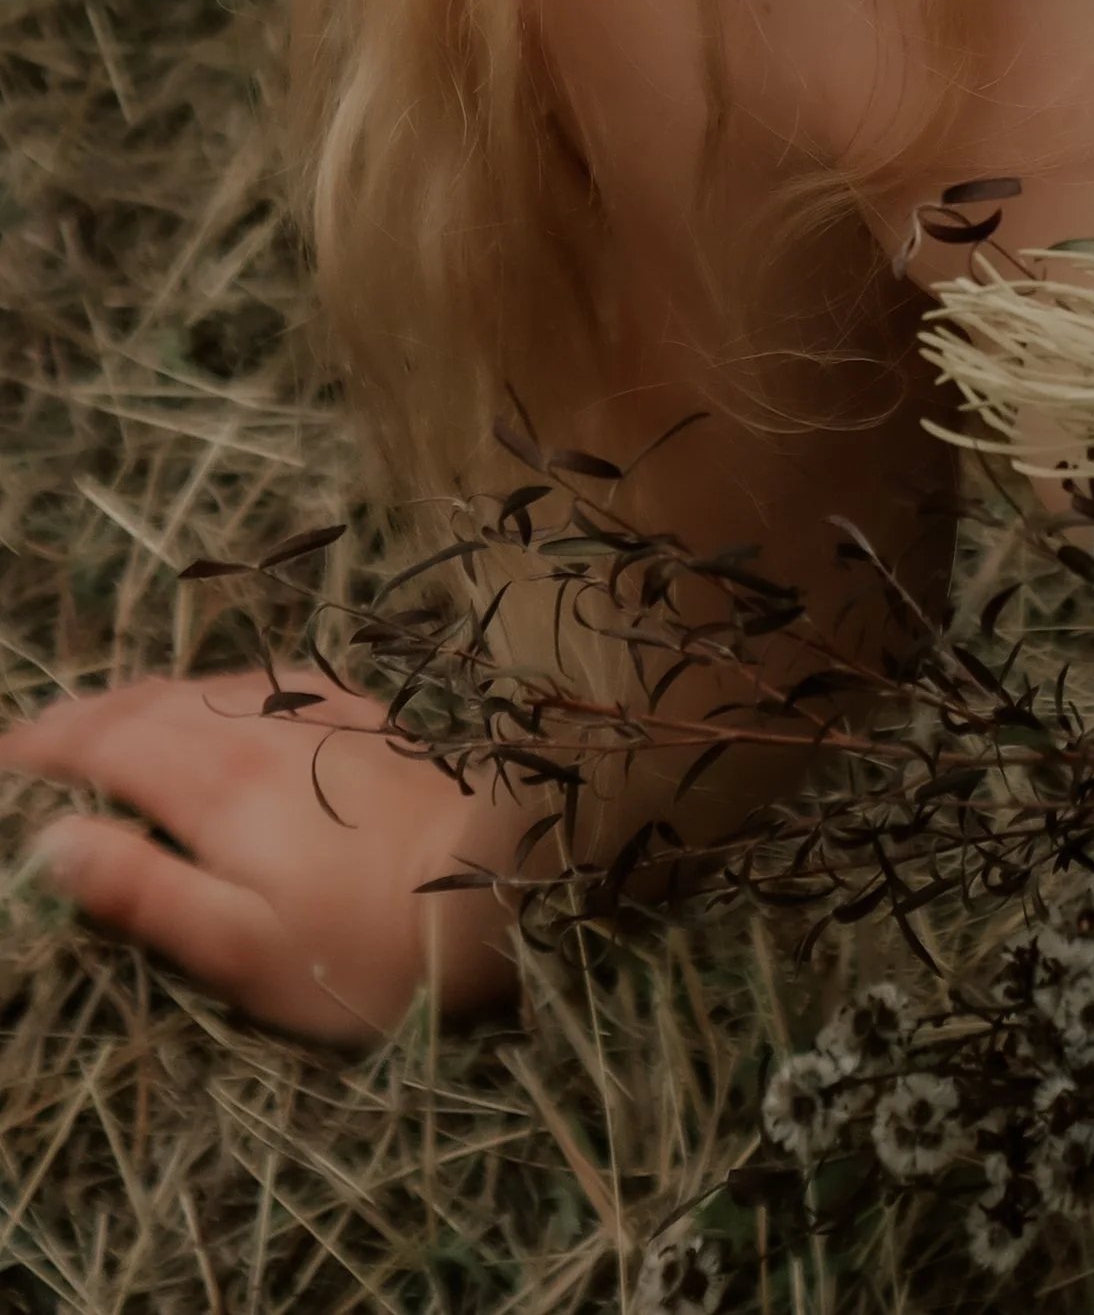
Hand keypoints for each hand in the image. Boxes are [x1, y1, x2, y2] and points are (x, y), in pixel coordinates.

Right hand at [0, 668, 518, 1041]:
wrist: (505, 883)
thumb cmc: (366, 945)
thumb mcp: (242, 948)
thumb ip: (146, 892)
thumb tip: (54, 844)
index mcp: (216, 784)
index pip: (109, 744)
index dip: (49, 746)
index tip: (5, 754)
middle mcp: (261, 729)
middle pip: (151, 704)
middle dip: (85, 716)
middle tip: (34, 735)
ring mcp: (318, 715)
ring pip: (206, 687)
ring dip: (144, 698)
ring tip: (105, 715)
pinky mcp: (363, 717)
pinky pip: (267, 683)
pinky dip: (216, 689)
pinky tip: (222, 699)